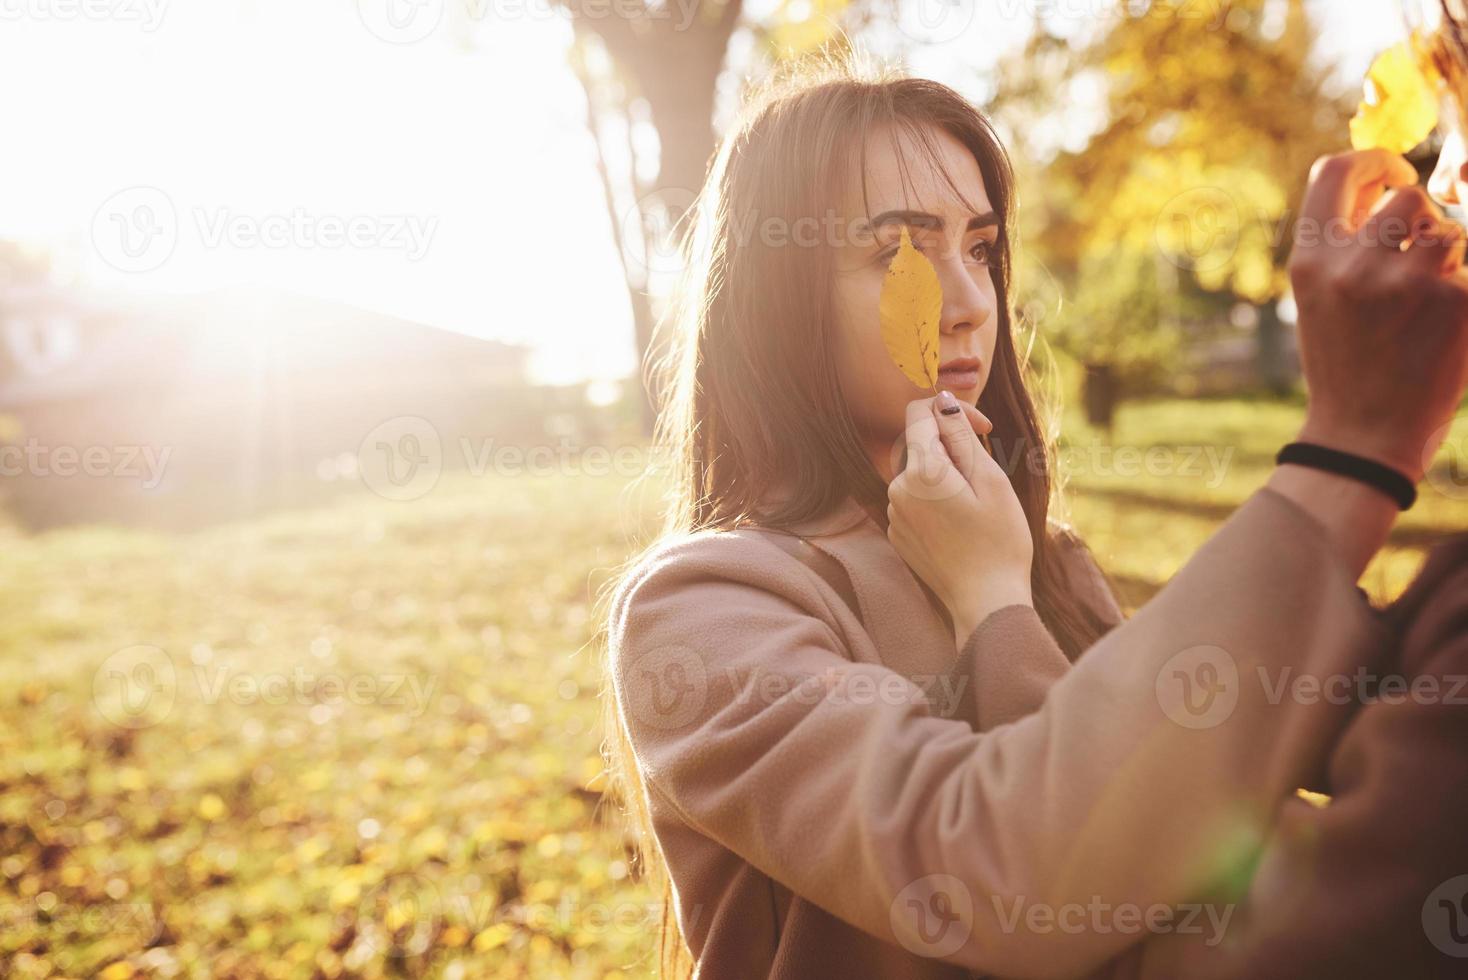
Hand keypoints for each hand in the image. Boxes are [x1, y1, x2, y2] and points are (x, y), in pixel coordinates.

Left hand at [887, 394, 1033, 647]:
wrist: (986, 601)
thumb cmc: (999, 541)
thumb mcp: (990, 480)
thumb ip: (961, 436)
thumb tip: (942, 401)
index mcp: (920, 471)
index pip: (919, 413)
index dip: (952, 412)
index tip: (983, 429)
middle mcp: (896, 489)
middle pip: (920, 444)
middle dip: (952, 446)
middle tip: (988, 473)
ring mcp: (893, 514)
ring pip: (918, 473)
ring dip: (946, 475)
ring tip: (978, 505)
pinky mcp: (897, 533)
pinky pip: (914, 500)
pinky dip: (936, 499)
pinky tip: (962, 524)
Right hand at [1289, 149, 1467, 481]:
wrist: (1364, 435)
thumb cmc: (1343, 363)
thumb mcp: (1318, 299)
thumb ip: (1342, 244)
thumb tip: (1393, 185)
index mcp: (1311, 261)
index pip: (1337, 170)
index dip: (1377, 163)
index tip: (1397, 179)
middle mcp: (1354, 266)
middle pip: (1409, 200)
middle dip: (1423, 223)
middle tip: (1419, 259)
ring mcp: (1407, 284)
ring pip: (1450, 232)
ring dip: (1450, 257)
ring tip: (1431, 297)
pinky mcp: (1457, 303)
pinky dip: (1463, 293)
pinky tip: (1445, 326)